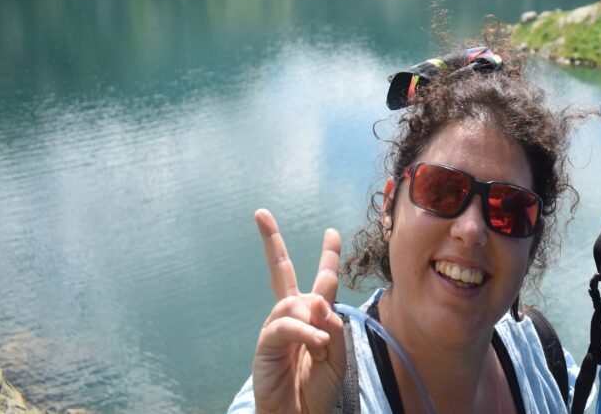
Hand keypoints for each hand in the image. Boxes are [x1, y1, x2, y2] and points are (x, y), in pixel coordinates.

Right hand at [251, 209, 345, 413]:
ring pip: (295, 302)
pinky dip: (305, 333)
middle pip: (282, 271)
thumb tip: (316, 301)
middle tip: (260, 214)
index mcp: (313, 314)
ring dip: (314, 322)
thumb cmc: (320, 387)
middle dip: (271, 242)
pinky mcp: (265, 344)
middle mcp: (292, 314)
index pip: (322, 279)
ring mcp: (277, 327)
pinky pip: (286, 326)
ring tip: (322, 347)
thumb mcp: (339, 353)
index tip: (332, 231)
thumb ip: (333, 324)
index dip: (328, 255)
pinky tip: (317, 344)